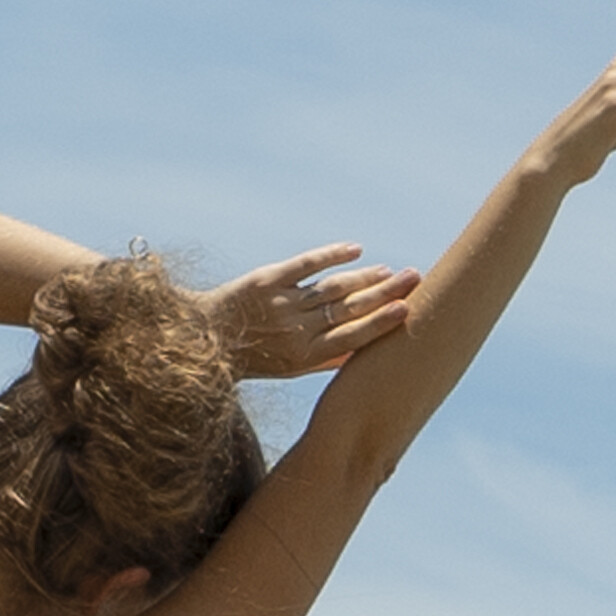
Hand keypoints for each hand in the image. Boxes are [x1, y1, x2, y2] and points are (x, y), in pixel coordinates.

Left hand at [213, 241, 417, 377]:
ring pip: (332, 287)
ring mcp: (281, 303)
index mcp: (304, 356)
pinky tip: (355, 249)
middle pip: (349, 308)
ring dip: (364, 276)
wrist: (201, 340)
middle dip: (385, 293)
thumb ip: (326, 359)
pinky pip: (306, 264)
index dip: (382, 322)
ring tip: (389, 270)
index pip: (353, 337)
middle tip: (414, 278)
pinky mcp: (266, 279)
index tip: (408, 308)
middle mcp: (295, 330)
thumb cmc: (253, 356)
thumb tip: (364, 354)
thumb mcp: (289, 367)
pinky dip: (332, 254)